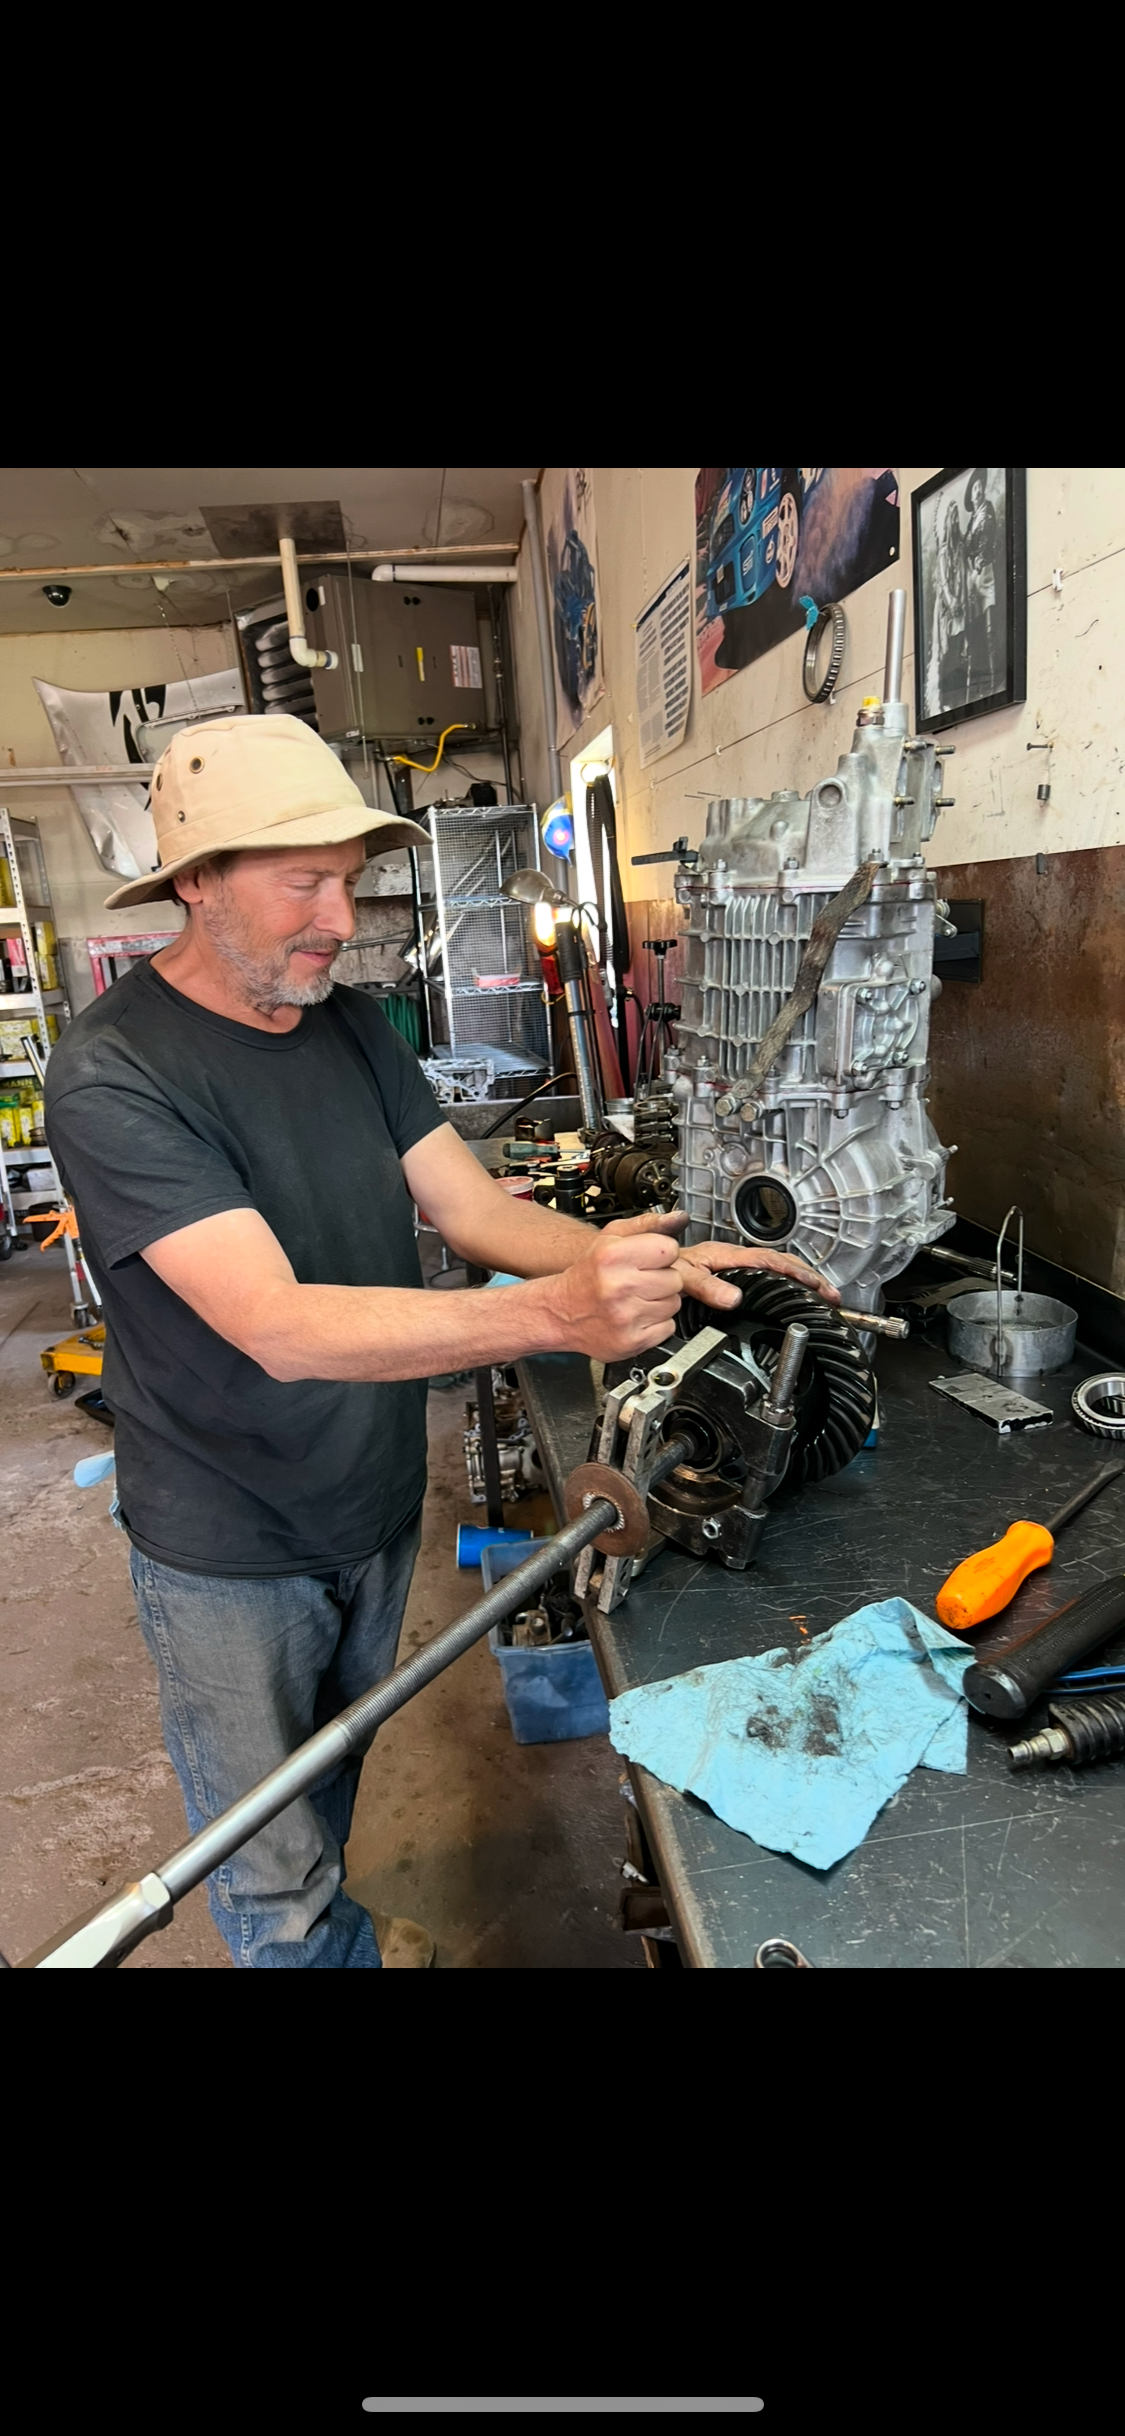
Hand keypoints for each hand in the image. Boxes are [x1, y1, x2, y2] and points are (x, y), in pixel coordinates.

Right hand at [540, 1209, 686, 1358]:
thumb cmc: (588, 1274)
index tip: (648, 1259)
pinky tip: (636, 1316)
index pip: (669, 1248)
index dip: (661, 1253)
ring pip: (674, 1304)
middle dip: (662, 1279)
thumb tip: (679, 1217)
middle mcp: (618, 1286)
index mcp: (613, 1256)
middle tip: (639, 1280)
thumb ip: (647, 1224)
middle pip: (675, 1279)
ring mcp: (626, 1317)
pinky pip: (668, 1327)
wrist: (560, 1312)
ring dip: (660, 1301)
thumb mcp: (610, 1238)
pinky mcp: (632, 1341)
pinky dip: (656, 1324)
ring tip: (636, 1299)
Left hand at [672, 1239, 840, 1311]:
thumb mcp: (681, 1276)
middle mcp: (733, 1259)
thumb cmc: (661, 1266)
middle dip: (810, 1277)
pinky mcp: (731, 1277)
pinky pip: (766, 1277)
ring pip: (776, 1269)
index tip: (816, 1285)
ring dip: (801, 1281)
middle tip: (832, 1294)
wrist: (646, 1267)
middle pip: (781, 1263)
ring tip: (823, 1296)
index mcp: (726, 1255)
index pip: (769, 1261)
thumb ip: (706, 1286)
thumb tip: (735, 1298)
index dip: (795, 1272)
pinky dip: (786, 1284)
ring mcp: (734, 1267)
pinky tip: (795, 1295)